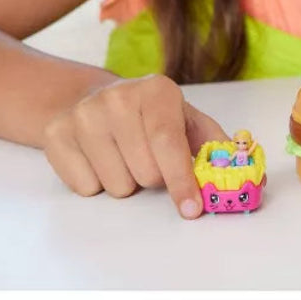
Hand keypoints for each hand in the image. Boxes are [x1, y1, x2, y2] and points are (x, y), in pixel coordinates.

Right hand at [43, 74, 226, 218]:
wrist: (93, 99)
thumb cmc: (151, 117)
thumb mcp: (186, 119)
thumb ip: (214, 144)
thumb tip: (244, 169)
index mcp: (157, 90)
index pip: (168, 143)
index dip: (182, 180)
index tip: (192, 209)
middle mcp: (118, 97)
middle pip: (145, 172)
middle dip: (154, 178)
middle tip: (149, 160)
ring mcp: (83, 115)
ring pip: (117, 185)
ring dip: (127, 182)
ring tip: (124, 157)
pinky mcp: (56, 135)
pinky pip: (85, 188)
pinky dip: (97, 183)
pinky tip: (99, 158)